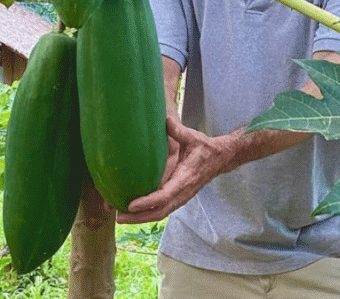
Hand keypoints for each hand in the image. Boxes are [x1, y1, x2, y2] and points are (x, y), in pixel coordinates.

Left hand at [116, 114, 232, 223]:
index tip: (131, 204)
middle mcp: (183, 192)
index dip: (147, 202)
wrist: (220, 158)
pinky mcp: (179, 197)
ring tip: (121, 218)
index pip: (165, 195)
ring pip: (160, 213)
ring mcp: (182, 197)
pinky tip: (134, 213)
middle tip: (118, 217)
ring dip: (141, 218)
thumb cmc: (205, 148)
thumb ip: (179, 131)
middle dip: (139, 216)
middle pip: (160, 211)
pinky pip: (162, 210)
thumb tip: (167, 121)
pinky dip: (148, 213)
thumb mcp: (194, 137)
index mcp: (185, 179)